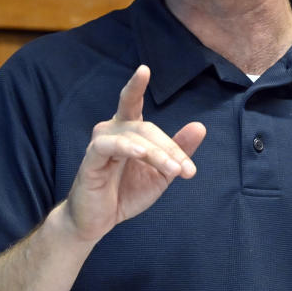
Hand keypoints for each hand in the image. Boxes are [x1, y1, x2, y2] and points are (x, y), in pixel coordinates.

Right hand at [63, 65, 205, 241]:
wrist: (99, 221)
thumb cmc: (126, 192)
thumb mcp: (161, 173)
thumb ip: (179, 150)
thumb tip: (200, 126)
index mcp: (128, 130)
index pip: (132, 101)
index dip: (136, 85)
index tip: (144, 69)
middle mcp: (112, 131)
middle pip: (146, 127)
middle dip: (170, 148)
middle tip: (186, 170)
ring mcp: (100, 144)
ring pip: (134, 137)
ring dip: (158, 153)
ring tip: (174, 170)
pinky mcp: (91, 159)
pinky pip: (108, 146)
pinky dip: (127, 147)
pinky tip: (141, 153)